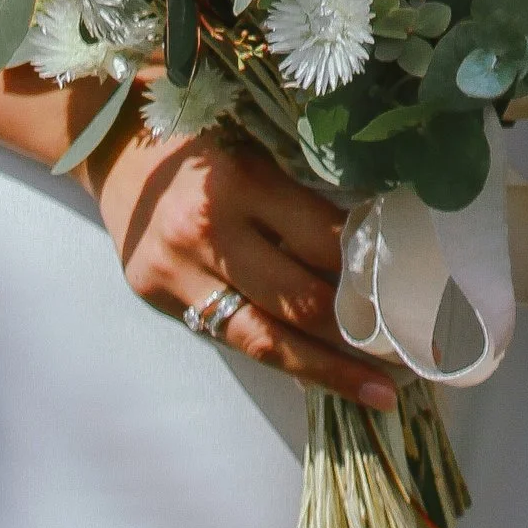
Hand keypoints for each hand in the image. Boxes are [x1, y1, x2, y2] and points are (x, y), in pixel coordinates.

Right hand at [92, 124, 400, 408]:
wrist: (112, 144)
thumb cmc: (200, 135)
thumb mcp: (255, 144)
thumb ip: (301, 194)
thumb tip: (371, 245)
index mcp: (239, 181)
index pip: (321, 239)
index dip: (370, 271)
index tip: (416, 292)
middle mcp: (207, 232)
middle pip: (299, 299)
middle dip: (359, 332)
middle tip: (413, 353)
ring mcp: (178, 272)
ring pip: (265, 338)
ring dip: (327, 369)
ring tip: (379, 392)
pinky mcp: (161, 298)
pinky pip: (230, 337)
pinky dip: (279, 357)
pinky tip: (318, 373)